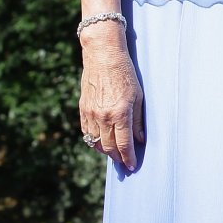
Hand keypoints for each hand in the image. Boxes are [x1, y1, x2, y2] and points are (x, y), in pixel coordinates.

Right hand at [79, 25, 144, 171]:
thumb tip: (139, 140)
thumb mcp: (138, 96)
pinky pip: (87, 132)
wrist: (103, 56)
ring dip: (105, 151)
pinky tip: (102, 141)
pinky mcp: (83, 109)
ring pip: (96, 142)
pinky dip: (94, 140)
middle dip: (117, 157)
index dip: (128, 158)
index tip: (132, 166)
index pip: (124, 144)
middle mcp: (103, 116)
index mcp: (120, 113)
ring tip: (114, 153)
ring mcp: (91, 113)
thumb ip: (138, 121)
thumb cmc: (125, 73)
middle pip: (109, 147)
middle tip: (124, 162)